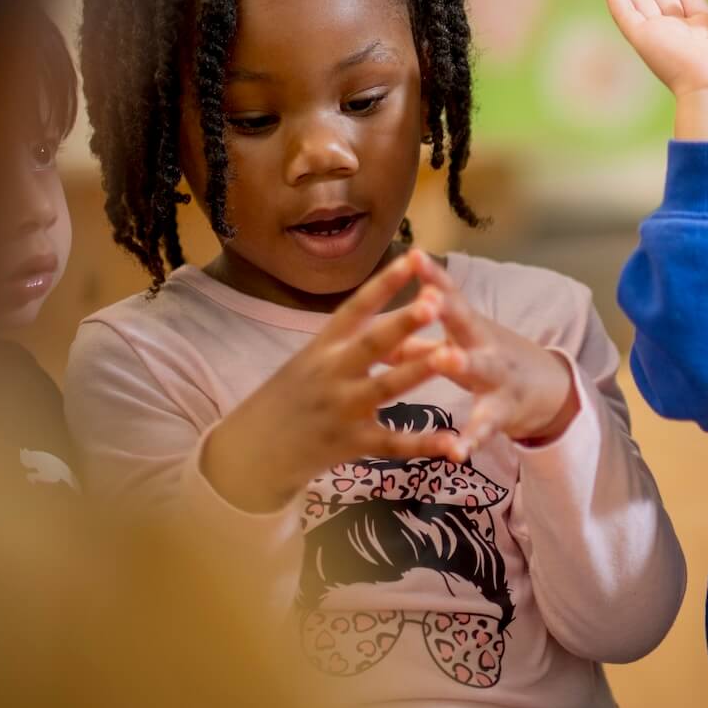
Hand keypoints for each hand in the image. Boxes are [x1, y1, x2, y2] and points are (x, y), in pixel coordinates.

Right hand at [202, 251, 460, 512]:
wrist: (254, 449)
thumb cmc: (294, 394)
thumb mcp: (315, 358)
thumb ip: (357, 339)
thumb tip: (402, 311)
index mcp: (324, 346)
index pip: (356, 308)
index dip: (384, 283)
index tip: (413, 257)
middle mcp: (332, 372)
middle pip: (373, 343)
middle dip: (404, 322)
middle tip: (436, 301)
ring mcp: (342, 408)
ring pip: (386, 387)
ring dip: (420, 371)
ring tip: (453, 355)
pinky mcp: (351, 443)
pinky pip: (393, 444)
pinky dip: (423, 444)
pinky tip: (453, 443)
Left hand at [388, 252, 579, 448]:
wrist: (550, 389)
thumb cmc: (490, 359)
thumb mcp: (460, 343)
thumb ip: (417, 340)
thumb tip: (373, 330)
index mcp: (469, 327)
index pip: (449, 295)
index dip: (431, 276)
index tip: (412, 255)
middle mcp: (485, 344)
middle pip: (464, 323)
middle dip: (445, 308)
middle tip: (425, 296)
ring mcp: (498, 376)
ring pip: (479, 368)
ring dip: (462, 362)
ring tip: (446, 358)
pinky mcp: (504, 411)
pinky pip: (486, 426)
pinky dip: (471, 438)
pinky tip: (456, 453)